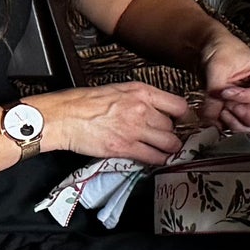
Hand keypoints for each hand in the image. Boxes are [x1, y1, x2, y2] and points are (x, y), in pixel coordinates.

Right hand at [30, 81, 195, 164]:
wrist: (64, 116)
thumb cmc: (85, 103)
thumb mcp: (119, 90)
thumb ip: (142, 99)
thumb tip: (159, 110)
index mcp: (141, 92)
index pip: (179, 105)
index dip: (185, 117)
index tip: (185, 123)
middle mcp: (142, 109)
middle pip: (173, 126)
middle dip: (172, 133)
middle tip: (169, 138)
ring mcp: (135, 129)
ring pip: (169, 143)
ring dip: (169, 149)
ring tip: (165, 150)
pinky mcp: (125, 147)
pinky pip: (154, 157)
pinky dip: (158, 160)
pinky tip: (156, 159)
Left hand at [200, 31, 249, 134]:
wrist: (212, 49)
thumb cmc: (223, 50)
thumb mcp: (218, 69)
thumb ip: (214, 95)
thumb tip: (210, 118)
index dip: (242, 97)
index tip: (225, 91)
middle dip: (247, 119)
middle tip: (229, 108)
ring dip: (236, 124)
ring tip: (221, 110)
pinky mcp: (243, 110)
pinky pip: (240, 127)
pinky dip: (228, 125)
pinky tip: (217, 113)